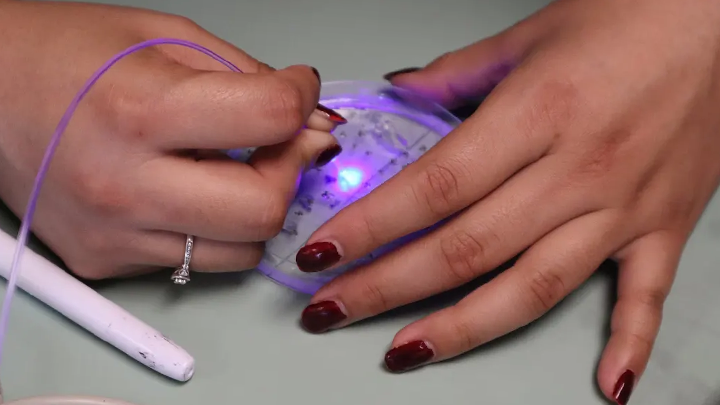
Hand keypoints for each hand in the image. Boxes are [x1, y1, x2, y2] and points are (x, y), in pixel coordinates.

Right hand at [0, 0, 346, 278]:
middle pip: (264, 209)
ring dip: (255, 208)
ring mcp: (113, 233)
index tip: (297, 93)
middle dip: (288, 173)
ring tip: (227, 168)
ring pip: (241, 250)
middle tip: (273, 145)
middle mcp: (124, 184)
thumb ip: (248, 76)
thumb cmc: (63, 54)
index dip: (302, 101)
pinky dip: (211, 229)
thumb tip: (312, 121)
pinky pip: (194, 261)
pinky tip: (187, 190)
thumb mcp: (162, 36)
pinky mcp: (103, 261)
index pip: (269, 119)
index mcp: (140, 110)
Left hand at [294, 0, 719, 401]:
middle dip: (387, 286)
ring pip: (532, 287)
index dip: (370, 227)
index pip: (434, 187)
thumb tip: (402, 91)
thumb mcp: (529, 35)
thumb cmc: (631, 16)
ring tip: (405, 352)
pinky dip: (628, 344)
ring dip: (461, 328)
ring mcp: (624, 206)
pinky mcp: (665, 226)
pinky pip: (646, 296)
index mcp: (539, 114)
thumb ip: (457, 73)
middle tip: (330, 309)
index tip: (322, 253)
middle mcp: (579, 169)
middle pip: (466, 247)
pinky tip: (603, 386)